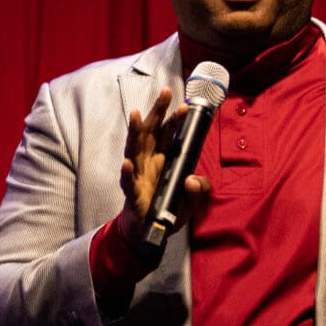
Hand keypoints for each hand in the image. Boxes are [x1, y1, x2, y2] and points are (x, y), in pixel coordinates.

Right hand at [117, 88, 206, 240]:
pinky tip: (127, 163)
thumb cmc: (167, 210)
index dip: (176, 119)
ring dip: (134, 131)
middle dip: (158, 111)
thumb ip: (198, 190)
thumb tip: (193, 180)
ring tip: (135, 114)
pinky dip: (127, 172)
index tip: (186, 104)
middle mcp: (149, 162)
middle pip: (152, 132)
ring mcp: (138, 175)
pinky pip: (128, 181)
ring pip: (134, 149)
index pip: (169, 134)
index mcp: (163, 159)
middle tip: (166, 92)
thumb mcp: (190, 203)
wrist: (148, 233)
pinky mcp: (132, 194)